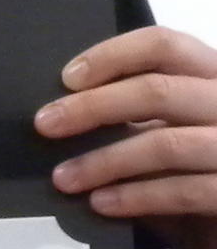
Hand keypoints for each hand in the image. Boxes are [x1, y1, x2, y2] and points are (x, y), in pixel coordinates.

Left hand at [40, 27, 216, 248]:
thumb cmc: (192, 173)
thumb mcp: (166, 132)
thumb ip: (133, 114)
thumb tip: (61, 110)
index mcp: (213, 77)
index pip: (166, 45)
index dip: (113, 55)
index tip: (67, 78)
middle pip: (159, 91)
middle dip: (93, 107)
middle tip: (47, 125)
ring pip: (167, 143)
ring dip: (105, 161)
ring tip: (64, 178)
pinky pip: (185, 190)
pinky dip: (136, 197)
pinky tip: (101, 203)